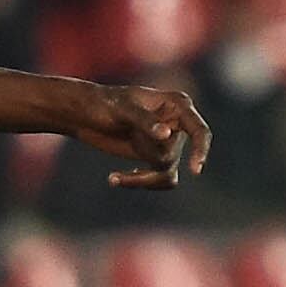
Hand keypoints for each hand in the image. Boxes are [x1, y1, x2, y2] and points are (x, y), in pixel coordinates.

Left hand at [64, 77, 207, 186]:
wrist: (85, 114)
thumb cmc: (103, 103)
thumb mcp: (122, 110)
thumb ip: (145, 121)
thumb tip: (168, 134)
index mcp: (177, 105)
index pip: (199, 131)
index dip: (200, 149)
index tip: (195, 171)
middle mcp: (176, 124)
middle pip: (174, 154)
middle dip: (148, 154)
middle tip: (124, 140)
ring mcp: (167, 143)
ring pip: (167, 172)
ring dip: (141, 178)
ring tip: (113, 178)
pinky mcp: (154, 158)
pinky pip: (159, 180)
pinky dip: (139, 182)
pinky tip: (114, 179)